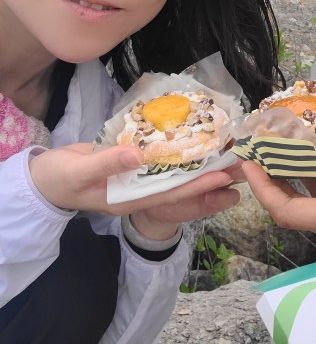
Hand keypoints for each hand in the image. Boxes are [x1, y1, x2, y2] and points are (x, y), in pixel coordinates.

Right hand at [29, 144, 242, 236]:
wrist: (45, 178)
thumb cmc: (60, 177)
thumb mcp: (79, 171)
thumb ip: (108, 163)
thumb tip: (138, 155)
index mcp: (129, 199)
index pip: (169, 195)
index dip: (196, 187)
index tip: (222, 177)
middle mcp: (139, 192)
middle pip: (180, 187)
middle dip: (210, 178)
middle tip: (241, 166)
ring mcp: (137, 180)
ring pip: (177, 175)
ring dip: (203, 166)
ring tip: (232, 155)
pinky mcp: (135, 166)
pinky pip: (164, 163)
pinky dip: (183, 155)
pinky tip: (201, 143)